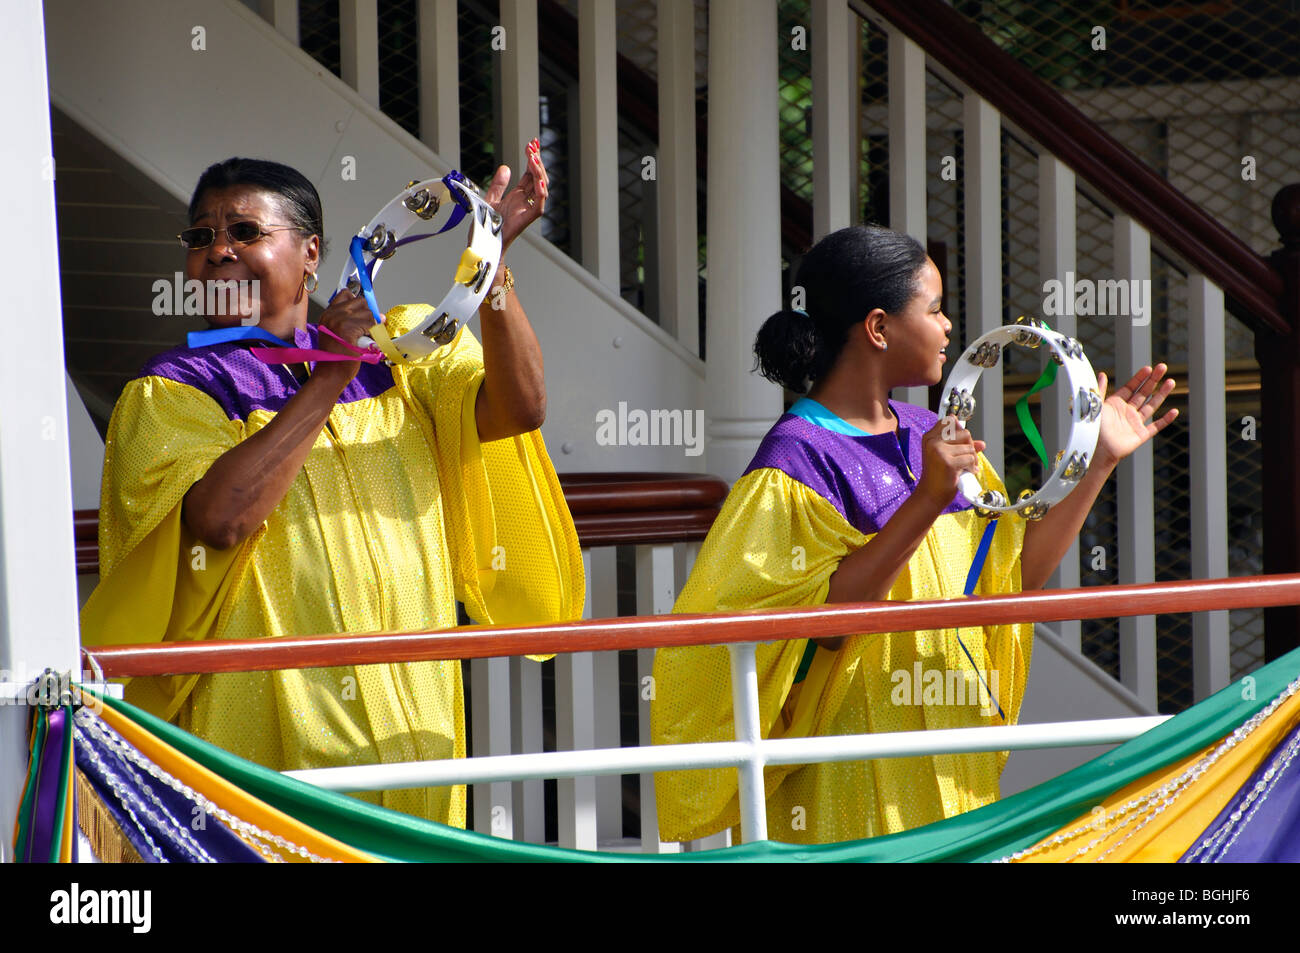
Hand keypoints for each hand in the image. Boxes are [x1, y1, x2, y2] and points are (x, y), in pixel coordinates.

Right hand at [313, 289, 375, 380]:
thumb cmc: (338, 357)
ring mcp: (338, 320)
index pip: (346, 294)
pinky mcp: (347, 329)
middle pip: (360, 301)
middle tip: (370, 327)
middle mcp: (331, 314)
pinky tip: (369, 339)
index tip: (365, 314)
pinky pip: (370, 323)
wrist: (331, 373)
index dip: (359, 303)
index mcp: (328, 314)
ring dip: (372, 324)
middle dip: (369, 313)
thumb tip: (375, 314)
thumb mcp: (337, 333)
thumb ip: (349, 320)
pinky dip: (374, 331)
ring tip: (368, 336)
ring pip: (368, 312)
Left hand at [483, 138, 549, 254]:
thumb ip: (498, 185)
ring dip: (539, 172)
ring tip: (533, 157)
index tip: (532, 144)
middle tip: (533, 145)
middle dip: (537, 161)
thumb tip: (506, 167)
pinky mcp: (526, 220)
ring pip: (541, 189)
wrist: (484, 244)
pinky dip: (541, 193)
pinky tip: (538, 180)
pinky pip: (538, 206)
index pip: (530, 174)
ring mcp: (527, 210)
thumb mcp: (490, 199)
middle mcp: (525, 202)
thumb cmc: (487, 227)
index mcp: (518, 196)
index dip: (532, 159)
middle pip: (537, 178)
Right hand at [915, 416, 985, 509]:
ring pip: (969, 447)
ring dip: (972, 459)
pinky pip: (970, 459)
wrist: (930, 495)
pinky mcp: (948, 462)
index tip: (962, 442)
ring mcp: (939, 451)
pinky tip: (966, 473)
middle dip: (970, 447)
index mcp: (929, 437)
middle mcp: (932, 442)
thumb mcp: (947, 457)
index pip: (950, 421)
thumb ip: (962, 447)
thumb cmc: (938, 476)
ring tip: (966, 468)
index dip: (960, 431)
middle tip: (967, 459)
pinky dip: (972, 467)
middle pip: (964, 433)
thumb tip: (982, 443)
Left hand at [1094, 364, 1177, 466]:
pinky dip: (1165, 420)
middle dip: (1153, 380)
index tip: (1148, 368)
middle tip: (1163, 368)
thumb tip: (1101, 374)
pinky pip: (1156, 426)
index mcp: (1115, 404)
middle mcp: (1127, 412)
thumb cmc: (1092, 429)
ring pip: (1151, 406)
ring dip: (1161, 394)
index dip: (1139, 378)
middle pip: (1143, 393)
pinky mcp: (1140, 435)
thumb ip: (1099, 390)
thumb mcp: (1095, 406)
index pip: (1131, 387)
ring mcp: (1134, 423)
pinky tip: (1174, 411)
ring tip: (1170, 382)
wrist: (1096, 449)